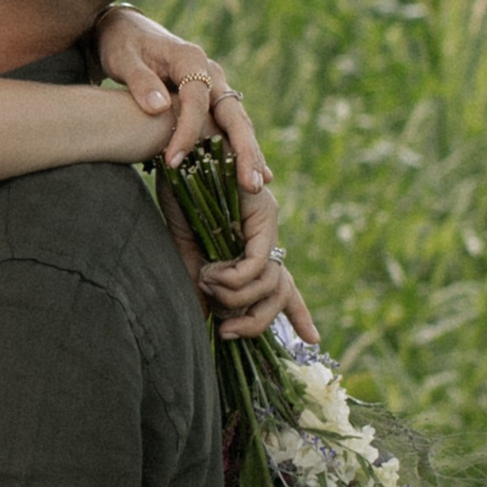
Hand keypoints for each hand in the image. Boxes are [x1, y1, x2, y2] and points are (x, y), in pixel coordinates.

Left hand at [96, 6, 271, 186]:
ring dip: (247, 154)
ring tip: (256, 186)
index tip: (173, 159)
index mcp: (191, 58)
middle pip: (233, 113)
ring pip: (237, 123)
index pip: (196, 99)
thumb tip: (160, 107)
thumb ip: (140, 80)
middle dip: (244, 149)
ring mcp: (215, 88)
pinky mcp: (211, 101)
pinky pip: (227, 128)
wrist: (128, 31)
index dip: (187, 131)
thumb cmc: (123, 43)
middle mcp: (211, 73)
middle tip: (250, 183)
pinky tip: (248, 177)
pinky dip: (238, 150)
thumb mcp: (123, 58)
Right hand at [162, 180, 320, 346]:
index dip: (298, 313)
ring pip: (270, 281)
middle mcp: (267, 233)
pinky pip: (256, 263)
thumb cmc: (175, 191)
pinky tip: (210, 272)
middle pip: (281, 291)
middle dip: (259, 322)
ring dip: (236, 296)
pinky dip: (234, 277)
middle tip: (228, 332)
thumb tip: (203, 318)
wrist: (173, 147)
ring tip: (206, 283)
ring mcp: (268, 221)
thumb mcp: (186, 247)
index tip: (313, 339)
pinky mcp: (262, 212)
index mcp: (252, 241)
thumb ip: (198, 280)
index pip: (282, 284)